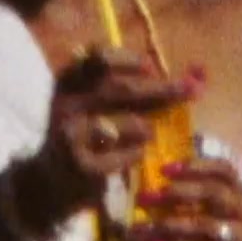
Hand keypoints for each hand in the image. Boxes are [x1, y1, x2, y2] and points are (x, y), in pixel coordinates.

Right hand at [23, 46, 193, 223]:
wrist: (49, 182)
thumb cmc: (84, 135)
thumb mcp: (94, 105)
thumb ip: (132, 87)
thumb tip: (192, 76)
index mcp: (68, 83)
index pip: (99, 58)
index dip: (129, 60)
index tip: (150, 67)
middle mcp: (66, 105)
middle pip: (122, 89)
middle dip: (162, 88)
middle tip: (190, 90)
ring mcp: (73, 137)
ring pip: (133, 124)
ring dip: (147, 128)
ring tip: (143, 135)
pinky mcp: (85, 167)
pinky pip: (131, 154)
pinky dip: (138, 153)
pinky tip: (130, 156)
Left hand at [127, 157, 241, 240]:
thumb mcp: (215, 223)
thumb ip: (195, 204)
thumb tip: (153, 186)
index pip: (224, 171)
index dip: (195, 166)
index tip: (164, 169)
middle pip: (214, 192)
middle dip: (176, 192)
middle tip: (144, 197)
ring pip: (203, 224)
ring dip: (167, 224)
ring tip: (140, 228)